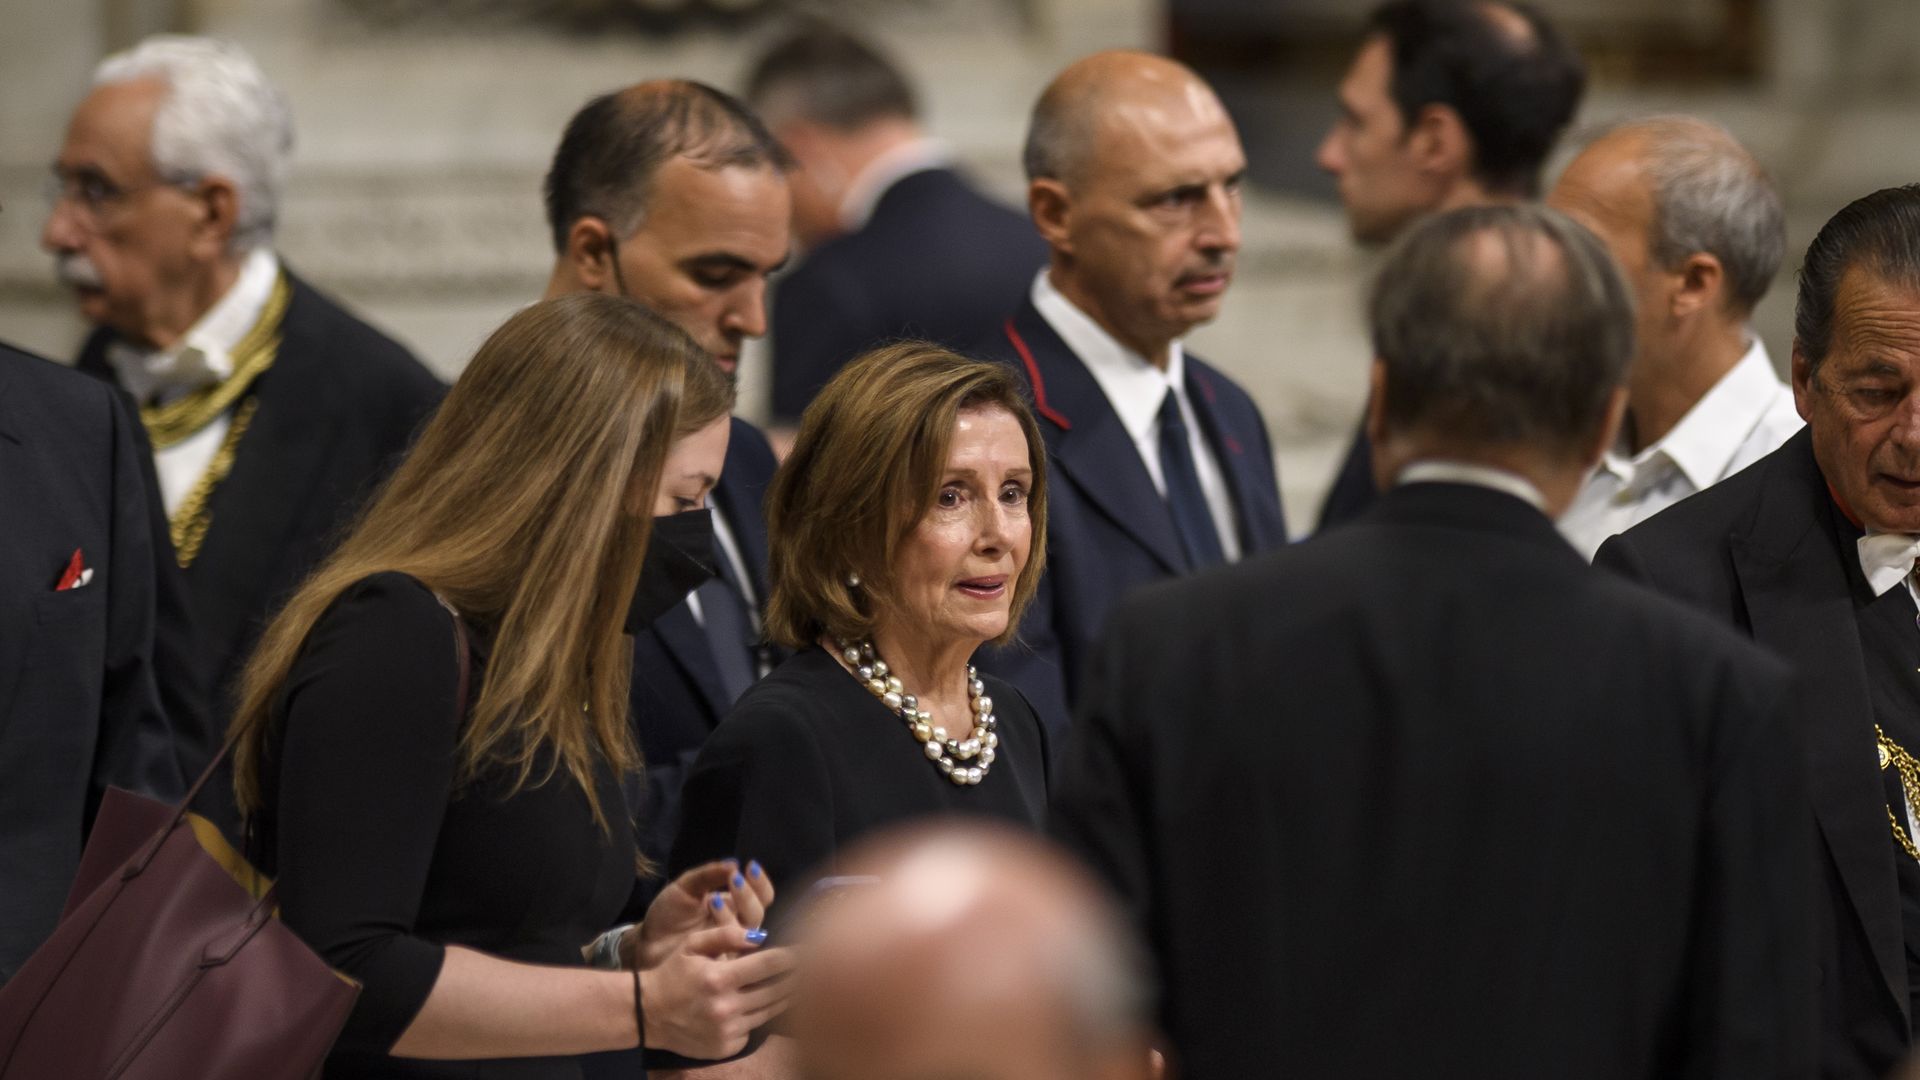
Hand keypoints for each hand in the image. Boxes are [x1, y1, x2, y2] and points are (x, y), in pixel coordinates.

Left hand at [634, 860, 776, 969]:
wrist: (646, 943)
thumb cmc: (668, 914)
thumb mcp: (686, 887)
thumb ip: (708, 875)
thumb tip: (733, 863)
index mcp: (734, 906)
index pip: (762, 896)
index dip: (760, 883)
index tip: (750, 866)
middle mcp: (738, 927)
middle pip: (758, 914)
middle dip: (748, 896)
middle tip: (734, 880)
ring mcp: (730, 947)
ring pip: (748, 933)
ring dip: (734, 914)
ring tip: (713, 900)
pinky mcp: (721, 964)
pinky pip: (733, 952)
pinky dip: (726, 935)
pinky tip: (711, 922)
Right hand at [639, 924, 795, 1059]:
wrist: (648, 1014)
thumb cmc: (673, 973)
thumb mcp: (692, 945)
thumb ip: (726, 935)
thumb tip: (762, 935)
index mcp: (718, 978)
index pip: (769, 965)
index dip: (794, 957)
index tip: (809, 949)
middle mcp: (725, 1007)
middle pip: (777, 990)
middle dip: (797, 977)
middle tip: (813, 967)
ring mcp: (727, 1030)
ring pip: (770, 1011)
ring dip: (787, 997)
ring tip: (801, 984)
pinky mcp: (726, 1047)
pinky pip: (754, 1029)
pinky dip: (763, 1016)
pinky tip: (770, 1004)